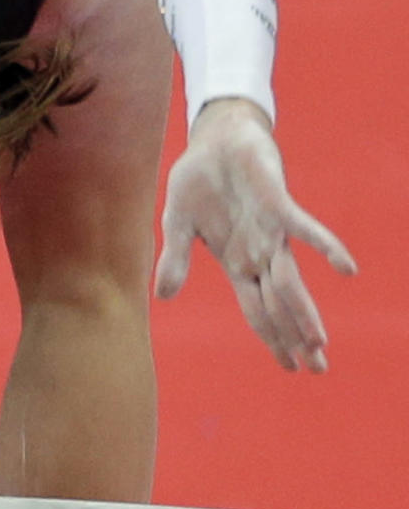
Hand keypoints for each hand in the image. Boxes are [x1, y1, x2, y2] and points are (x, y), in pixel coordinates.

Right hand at [154, 100, 356, 372]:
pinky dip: (326, 248)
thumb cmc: (197, 180)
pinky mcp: (277, 205)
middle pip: (280, 305)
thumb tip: (162, 298)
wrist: (214, 139)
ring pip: (290, 281)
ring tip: (318, 343)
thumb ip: (175, 260)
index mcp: (236, 262)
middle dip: (297, 338)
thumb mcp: (177, 223)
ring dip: (303, 312)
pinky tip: (347, 269)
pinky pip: (304, 230)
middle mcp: (258, 254)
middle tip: (318, 370)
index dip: (273, 338)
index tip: (289, 367)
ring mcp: (270, 232)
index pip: (257, 310)